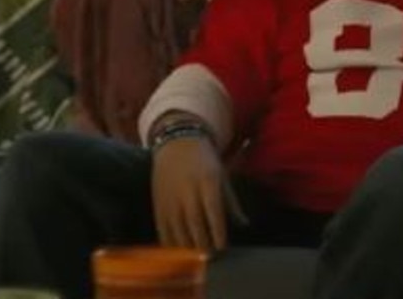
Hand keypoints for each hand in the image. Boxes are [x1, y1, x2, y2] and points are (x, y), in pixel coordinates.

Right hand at [151, 136, 244, 253]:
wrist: (177, 144)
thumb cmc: (205, 162)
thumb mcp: (222, 176)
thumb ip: (231, 202)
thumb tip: (244, 224)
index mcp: (207, 181)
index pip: (213, 210)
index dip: (217, 230)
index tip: (223, 246)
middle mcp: (188, 190)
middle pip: (195, 222)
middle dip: (203, 242)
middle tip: (211, 257)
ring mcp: (171, 197)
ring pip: (178, 227)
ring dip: (187, 246)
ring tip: (196, 257)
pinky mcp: (158, 203)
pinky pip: (163, 227)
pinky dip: (169, 242)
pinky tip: (177, 252)